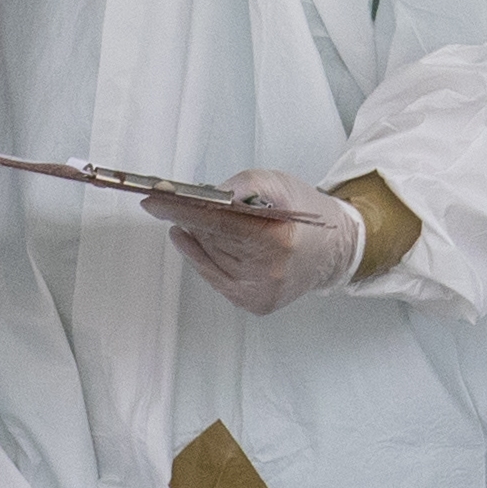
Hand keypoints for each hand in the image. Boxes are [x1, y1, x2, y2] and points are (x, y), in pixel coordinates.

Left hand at [160, 168, 363, 315]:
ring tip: (190, 217)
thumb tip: (206, 194)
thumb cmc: (306, 216)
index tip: (153, 200)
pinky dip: (198, 256)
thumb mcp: (281, 185)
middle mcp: (269, 271)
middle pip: (211, 239)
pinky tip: (188, 239)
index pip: (219, 222)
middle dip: (187, 217)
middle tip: (167, 200)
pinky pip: (213, 276)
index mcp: (279, 239)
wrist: (333, 251)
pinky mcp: (254, 303)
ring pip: (209, 257)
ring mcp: (260, 292)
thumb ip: (245, 184)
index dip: (182, 209)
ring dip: (196, 235)